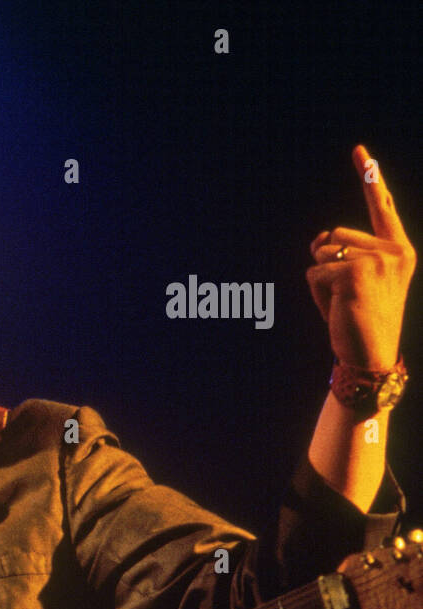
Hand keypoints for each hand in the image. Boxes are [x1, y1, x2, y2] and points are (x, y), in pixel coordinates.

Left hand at [306, 145, 414, 370]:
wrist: (369, 354)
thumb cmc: (358, 318)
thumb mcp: (351, 281)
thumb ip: (340, 253)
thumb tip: (320, 237)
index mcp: (399, 249)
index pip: (381, 207)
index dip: (369, 177)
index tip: (359, 150)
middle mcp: (394, 250)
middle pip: (333, 235)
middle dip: (327, 263)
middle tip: (346, 295)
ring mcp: (378, 259)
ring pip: (321, 251)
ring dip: (320, 278)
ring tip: (342, 301)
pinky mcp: (356, 272)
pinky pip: (313, 271)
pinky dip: (315, 291)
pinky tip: (337, 307)